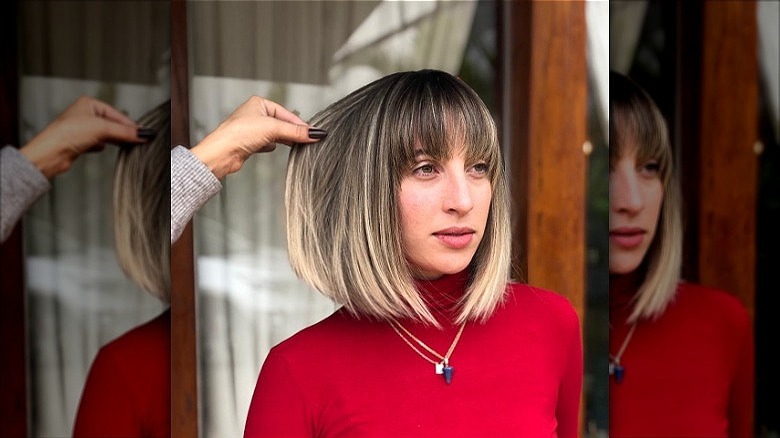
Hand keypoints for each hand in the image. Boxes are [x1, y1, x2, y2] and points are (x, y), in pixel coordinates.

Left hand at [20, 96, 147, 178]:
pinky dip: (102, 146)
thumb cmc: (67, 133)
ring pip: (106, 134)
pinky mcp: (80, 142)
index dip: (130, 124)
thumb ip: (125, 131)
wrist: (51, 153)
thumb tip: (143, 134)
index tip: (143, 134)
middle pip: (113, 124)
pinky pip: (99, 143)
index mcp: (89, 103)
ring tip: (125, 145)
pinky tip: (100, 148)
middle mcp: (85, 114)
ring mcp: (82, 128)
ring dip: (113, 140)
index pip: (117, 114)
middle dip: (123, 132)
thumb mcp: (102, 129)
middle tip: (137, 140)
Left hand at [191, 96, 325, 178]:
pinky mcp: (250, 142)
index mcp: (260, 103)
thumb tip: (314, 133)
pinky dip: (272, 146)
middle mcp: (256, 114)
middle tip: (307, 141)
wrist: (222, 153)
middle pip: (283, 124)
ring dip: (283, 140)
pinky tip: (270, 148)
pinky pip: (268, 143)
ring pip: (276, 134)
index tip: (314, 134)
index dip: (301, 124)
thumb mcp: (273, 129)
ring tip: (294, 145)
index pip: (287, 113)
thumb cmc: (238, 133)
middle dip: (293, 133)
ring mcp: (253, 129)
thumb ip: (295, 131)